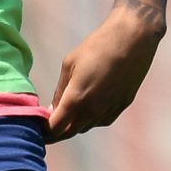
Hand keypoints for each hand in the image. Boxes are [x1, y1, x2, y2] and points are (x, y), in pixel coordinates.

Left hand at [46, 4, 163, 140]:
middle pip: (70, 133)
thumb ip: (60, 91)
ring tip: (66, 115)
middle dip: (56, 133)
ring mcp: (110, 109)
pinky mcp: (123, 105)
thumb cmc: (97, 46)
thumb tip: (53, 110)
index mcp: (76, 99)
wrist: (133, 38)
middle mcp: (94, 109)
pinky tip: (87, 110)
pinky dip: (91, 120)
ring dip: (74, 126)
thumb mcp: (69, 65)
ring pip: (86, 128)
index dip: (44, 132)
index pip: (55, 128)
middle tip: (47, 127)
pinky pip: (102, 121)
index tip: (37, 129)